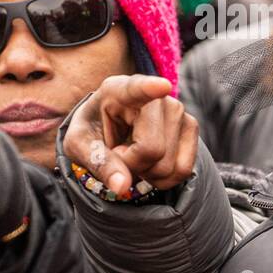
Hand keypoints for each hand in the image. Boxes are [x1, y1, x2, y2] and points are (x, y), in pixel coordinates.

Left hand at [63, 74, 197, 196]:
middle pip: (151, 149)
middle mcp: (155, 96)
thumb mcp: (80, 146)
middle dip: (132, 165)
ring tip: (133, 158)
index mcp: (117, 91)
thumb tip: (122, 186)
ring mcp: (178, 109)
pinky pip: (183, 170)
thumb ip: (100, 163)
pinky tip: (150, 166)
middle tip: (119, 155)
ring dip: (147, 174)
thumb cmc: (92, 132)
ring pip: (168, 165)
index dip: (150, 88)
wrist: (110, 130)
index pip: (136, 89)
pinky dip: (164, 179)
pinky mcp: (191, 126)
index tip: (162, 87)